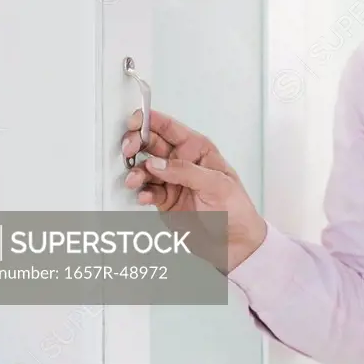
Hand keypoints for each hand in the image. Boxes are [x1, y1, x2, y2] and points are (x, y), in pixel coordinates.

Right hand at [122, 109, 266, 272]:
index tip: (135, 120)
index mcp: (199, 150)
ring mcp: (172, 181)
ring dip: (136, 172)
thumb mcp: (217, 185)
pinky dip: (142, 193)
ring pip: (145, 168)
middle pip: (151, 145)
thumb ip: (185, 172)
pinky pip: (147, 191)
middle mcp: (183, 162)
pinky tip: (144, 197)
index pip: (171, 128)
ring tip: (135, 180)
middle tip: (128, 151)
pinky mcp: (164, 201)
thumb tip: (157, 163)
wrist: (234, 243)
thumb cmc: (235, 209)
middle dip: (136, 144)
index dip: (151, 120)